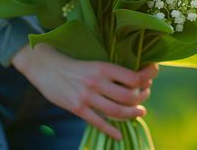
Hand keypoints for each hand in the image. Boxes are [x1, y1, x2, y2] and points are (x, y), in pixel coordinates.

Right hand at [12, 43, 158, 139]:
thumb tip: (132, 78)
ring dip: (133, 114)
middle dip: (142, 98)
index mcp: (103, 67)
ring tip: (140, 112)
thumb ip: (109, 71)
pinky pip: (99, 123)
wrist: (44, 65)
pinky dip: (111, 131)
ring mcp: (87, 97)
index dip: (147, 78)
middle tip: (145, 96)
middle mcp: (97, 82)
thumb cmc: (70, 61)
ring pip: (117, 112)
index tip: (152, 75)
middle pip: (129, 97)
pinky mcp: (77, 109)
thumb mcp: (93, 61)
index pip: (133, 77)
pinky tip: (119, 135)